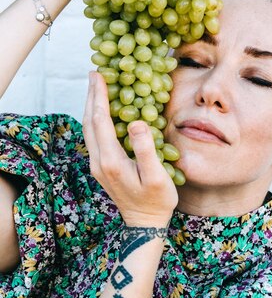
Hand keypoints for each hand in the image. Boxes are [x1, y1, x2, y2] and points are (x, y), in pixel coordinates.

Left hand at [83, 70, 177, 226]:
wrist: (144, 224)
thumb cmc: (157, 200)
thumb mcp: (157, 176)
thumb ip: (145, 149)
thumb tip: (136, 123)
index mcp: (111, 160)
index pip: (100, 120)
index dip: (99, 96)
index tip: (99, 75)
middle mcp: (99, 161)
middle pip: (89, 122)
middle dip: (91, 96)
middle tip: (95, 73)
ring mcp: (98, 166)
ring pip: (89, 129)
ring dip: (91, 106)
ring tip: (96, 87)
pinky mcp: (102, 168)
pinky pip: (94, 137)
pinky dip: (95, 119)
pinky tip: (102, 112)